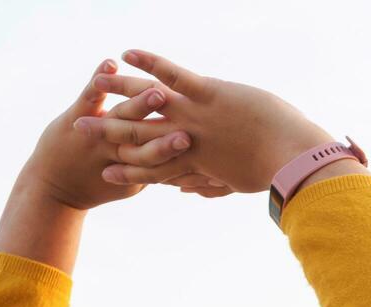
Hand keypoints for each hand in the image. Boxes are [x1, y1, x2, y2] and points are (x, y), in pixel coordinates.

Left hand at [21, 58, 194, 209]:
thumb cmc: (98, 186)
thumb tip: (189, 175)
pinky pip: (89, 97)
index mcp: (138, 169)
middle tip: (188, 134)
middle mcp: (120, 153)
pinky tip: (111, 64)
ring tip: (155, 94)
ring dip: (140, 106)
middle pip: (149, 145)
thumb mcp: (132, 185)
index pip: (167, 167)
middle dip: (167, 139)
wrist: (53, 189)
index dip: (184, 165)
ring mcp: (97, 136)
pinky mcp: (74, 120)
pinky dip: (99, 80)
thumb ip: (158, 174)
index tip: (205, 165)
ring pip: (123, 119)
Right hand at [73, 49, 335, 194]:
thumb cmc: (271, 172)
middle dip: (108, 134)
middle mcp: (187, 143)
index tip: (105, 174)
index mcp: (195, 166)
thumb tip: (188, 190)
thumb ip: (209, 184)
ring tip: (97, 87)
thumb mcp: (236, 182)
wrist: (292, 158)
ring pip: (150, 104)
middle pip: (140, 139)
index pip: (152, 172)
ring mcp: (195, 118)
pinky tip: (128, 53)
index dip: (127, 173)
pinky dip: (151, 63)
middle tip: (79, 130)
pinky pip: (174, 75)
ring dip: (120, 92)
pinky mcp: (209, 94)